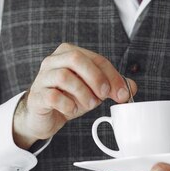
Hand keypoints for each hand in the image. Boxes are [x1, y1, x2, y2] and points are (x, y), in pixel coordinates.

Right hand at [12, 43, 136, 148]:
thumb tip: (132, 87)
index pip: (96, 58)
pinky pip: (53, 96)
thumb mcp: (93, 91)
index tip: (123, 93)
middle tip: (104, 95)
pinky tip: (72, 110)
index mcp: (69, 53)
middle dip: (96, 78)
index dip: (113, 75)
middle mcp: (53, 61)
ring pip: (64, 76)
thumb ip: (112, 86)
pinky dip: (68, 105)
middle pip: (76, 58)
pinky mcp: (37, 96)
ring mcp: (42, 78)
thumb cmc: (68, 98)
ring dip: (82, 93)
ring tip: (88, 105)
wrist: (44, 116)